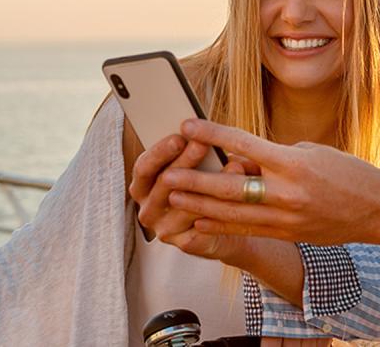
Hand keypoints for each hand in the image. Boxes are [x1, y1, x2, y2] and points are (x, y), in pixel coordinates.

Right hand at [129, 134, 251, 260]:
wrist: (224, 227)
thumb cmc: (207, 187)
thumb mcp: (198, 166)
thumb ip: (196, 152)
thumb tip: (205, 136)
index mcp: (144, 186)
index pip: (144, 167)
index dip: (160, 152)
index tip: (179, 136)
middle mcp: (148, 209)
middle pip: (163, 183)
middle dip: (184, 161)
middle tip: (202, 144)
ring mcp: (164, 229)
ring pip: (184, 204)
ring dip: (208, 184)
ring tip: (233, 165)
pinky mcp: (185, 243)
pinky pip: (201, 225)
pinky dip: (219, 209)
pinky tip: (235, 197)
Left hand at [158, 119, 379, 246]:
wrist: (377, 208)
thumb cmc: (345, 172)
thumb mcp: (310, 152)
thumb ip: (273, 157)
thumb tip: (240, 158)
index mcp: (292, 162)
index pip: (243, 144)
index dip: (212, 134)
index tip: (187, 125)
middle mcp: (286, 191)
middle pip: (229, 185)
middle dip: (194, 180)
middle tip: (167, 174)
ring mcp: (286, 216)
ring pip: (232, 213)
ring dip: (198, 206)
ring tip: (173, 199)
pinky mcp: (287, 233)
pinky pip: (246, 229)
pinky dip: (220, 225)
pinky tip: (198, 222)